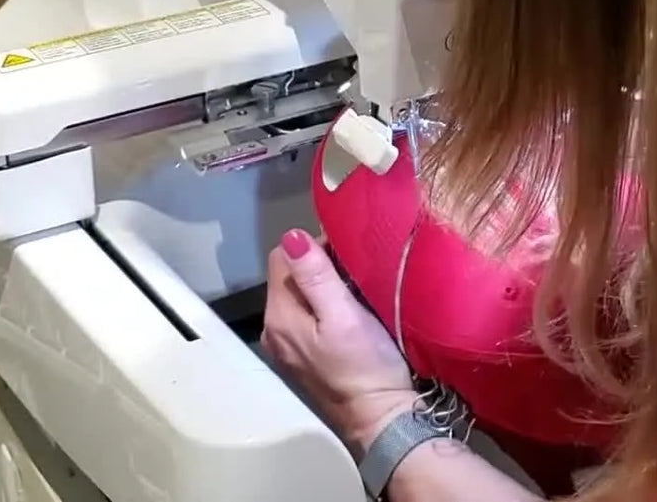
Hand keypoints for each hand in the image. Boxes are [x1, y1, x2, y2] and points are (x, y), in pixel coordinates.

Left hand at [262, 229, 419, 450]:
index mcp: (279, 316)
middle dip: (318, 265)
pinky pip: (308, 317)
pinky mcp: (305, 357)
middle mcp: (275, 330)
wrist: (381, 420)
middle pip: (288, 277)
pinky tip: (351, 312)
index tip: (347, 252)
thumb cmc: (366, 366)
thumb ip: (316, 276)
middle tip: (356, 270)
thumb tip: (291, 236)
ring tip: (356, 288)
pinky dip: (326, 307)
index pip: (281, 257)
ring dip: (323, 285)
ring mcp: (288, 346)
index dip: (313, 246)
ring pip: (300, 296)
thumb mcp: (344, 316)